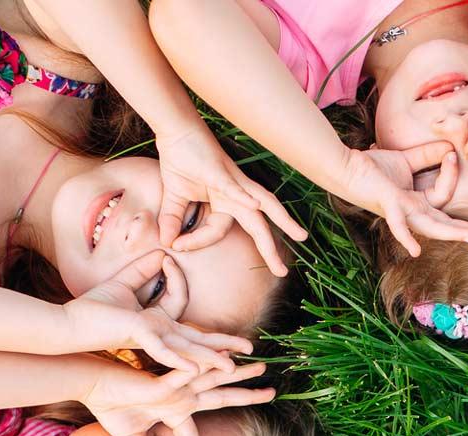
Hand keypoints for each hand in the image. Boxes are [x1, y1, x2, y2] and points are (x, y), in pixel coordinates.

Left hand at [65, 250, 253, 372]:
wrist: (69, 324)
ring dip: (210, 359)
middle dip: (223, 346)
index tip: (166, 259)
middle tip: (248, 351)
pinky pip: (163, 351)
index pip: (181, 306)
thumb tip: (162, 253)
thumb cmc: (92, 308)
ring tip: (231, 368)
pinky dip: (178, 359)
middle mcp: (158, 334)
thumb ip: (143, 270)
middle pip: (197, 340)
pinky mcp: (140, 338)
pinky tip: (193, 370)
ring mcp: (152, 339)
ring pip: (187, 350)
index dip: (178, 280)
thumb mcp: (123, 284)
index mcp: (156, 322)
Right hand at [81, 360, 273, 435]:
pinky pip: (190, 374)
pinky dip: (206, 368)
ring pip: (215, 378)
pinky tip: (225, 360)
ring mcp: (176, 387)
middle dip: (247, 394)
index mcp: (176, 410)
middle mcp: (182, 397)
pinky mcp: (165, 382)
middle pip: (222, 395)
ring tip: (260, 365)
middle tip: (272, 392)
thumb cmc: (110, 408)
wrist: (93, 386)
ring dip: (238, 373)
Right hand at [156, 128, 308, 275]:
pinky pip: (234, 186)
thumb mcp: (175, 198)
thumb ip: (173, 219)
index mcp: (226, 203)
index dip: (196, 242)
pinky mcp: (221, 171)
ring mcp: (233, 183)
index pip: (216, 232)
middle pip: (258, 226)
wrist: (176, 132)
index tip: (176, 245)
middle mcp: (236, 196)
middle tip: (282, 271)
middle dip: (270, 249)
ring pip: (263, 204)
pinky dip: (243, 196)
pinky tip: (254, 206)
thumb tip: (167, 241)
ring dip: (282, 220)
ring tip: (300, 236)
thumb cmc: (180, 161)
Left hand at [341, 144, 467, 256]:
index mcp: (416, 204)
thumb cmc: (371, 167)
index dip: (451, 175)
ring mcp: (401, 212)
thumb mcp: (406, 160)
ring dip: (453, 234)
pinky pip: (398, 225)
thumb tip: (449, 147)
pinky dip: (406, 237)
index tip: (451, 153)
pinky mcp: (389, 206)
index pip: (444, 196)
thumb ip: (426, 156)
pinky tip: (415, 251)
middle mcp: (411, 212)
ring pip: (431, 227)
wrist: (346, 166)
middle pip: (444, 225)